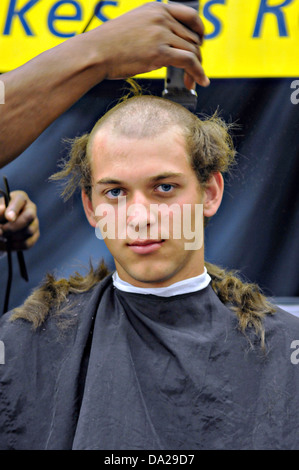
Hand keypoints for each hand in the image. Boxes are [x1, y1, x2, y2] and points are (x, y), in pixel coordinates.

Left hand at [0, 191, 39, 250]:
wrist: (0, 226)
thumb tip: (3, 210)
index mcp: (20, 198)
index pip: (20, 200)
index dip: (14, 209)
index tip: (8, 218)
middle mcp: (30, 208)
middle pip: (29, 216)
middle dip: (14, 226)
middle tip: (1, 230)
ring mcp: (34, 222)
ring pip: (29, 231)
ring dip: (12, 236)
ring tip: (2, 235)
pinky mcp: (35, 235)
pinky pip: (27, 243)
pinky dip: (15, 245)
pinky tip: (7, 243)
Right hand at [87, 2, 209, 88]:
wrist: (95, 53)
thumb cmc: (109, 45)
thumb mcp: (134, 26)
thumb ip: (153, 29)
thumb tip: (168, 44)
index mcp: (156, 8)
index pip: (190, 16)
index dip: (200, 32)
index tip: (201, 44)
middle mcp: (161, 18)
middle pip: (193, 38)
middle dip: (197, 57)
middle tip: (194, 73)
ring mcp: (161, 34)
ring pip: (193, 51)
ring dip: (197, 69)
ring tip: (193, 82)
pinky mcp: (160, 52)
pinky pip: (189, 62)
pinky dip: (198, 73)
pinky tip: (200, 83)